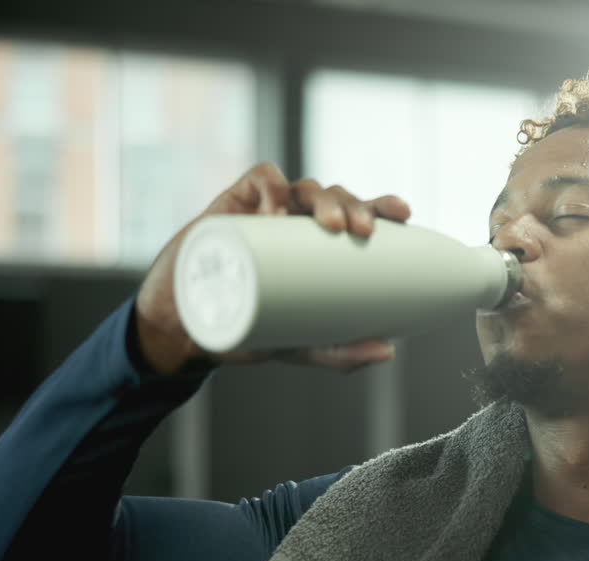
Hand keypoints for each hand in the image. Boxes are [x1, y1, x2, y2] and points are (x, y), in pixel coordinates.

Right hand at [134, 162, 411, 374]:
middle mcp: (297, 222)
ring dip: (322, 198)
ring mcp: (264, 210)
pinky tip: (277, 210)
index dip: (382, 205)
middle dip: (354, 204)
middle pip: (335, 197)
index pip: (358, 214)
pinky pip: (258, 180)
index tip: (403, 213)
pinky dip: (271, 187)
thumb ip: (339, 352)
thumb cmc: (250, 328)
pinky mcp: (231, 204)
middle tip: (362, 230)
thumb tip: (387, 352)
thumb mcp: (299, 345)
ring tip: (330, 225)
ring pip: (302, 186)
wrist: (185, 329)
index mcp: (320, 245)